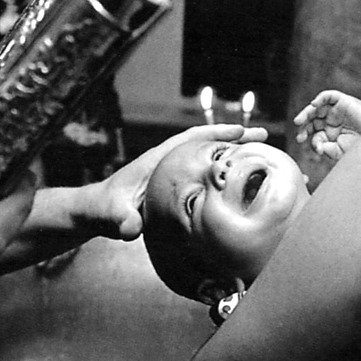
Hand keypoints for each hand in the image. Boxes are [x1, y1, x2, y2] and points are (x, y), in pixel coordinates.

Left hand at [98, 123, 268, 239]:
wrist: (95, 213)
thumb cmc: (103, 210)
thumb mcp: (111, 215)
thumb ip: (120, 220)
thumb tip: (130, 229)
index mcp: (158, 160)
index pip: (192, 138)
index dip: (218, 133)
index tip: (243, 131)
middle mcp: (168, 163)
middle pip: (207, 145)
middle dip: (235, 141)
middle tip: (265, 140)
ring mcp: (172, 175)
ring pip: (208, 161)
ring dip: (232, 158)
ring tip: (262, 161)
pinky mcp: (174, 189)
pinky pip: (203, 178)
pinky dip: (221, 178)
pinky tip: (238, 190)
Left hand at [293, 89, 360, 160]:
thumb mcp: (341, 151)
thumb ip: (328, 149)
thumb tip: (317, 147)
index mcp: (331, 132)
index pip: (315, 134)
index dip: (312, 141)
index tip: (317, 149)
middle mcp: (332, 120)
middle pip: (312, 120)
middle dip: (304, 127)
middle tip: (300, 137)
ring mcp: (337, 110)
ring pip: (316, 108)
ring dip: (306, 113)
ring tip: (298, 122)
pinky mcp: (343, 101)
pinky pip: (328, 96)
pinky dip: (320, 99)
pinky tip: (314, 105)